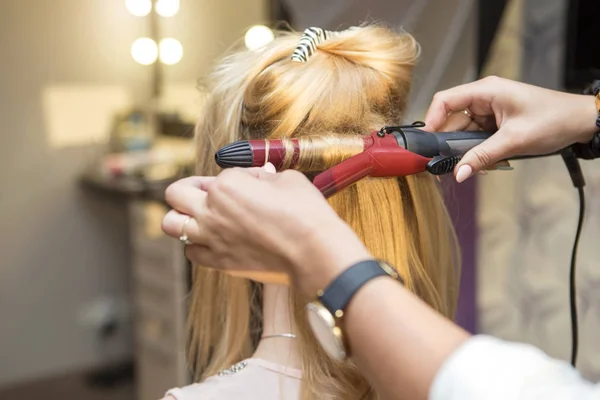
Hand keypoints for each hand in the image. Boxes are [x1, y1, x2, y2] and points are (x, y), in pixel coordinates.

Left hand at [161, 164, 370, 295]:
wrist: (313, 252)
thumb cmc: (305, 212)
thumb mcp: (286, 179)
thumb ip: (264, 176)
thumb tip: (259, 177)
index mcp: (226, 184)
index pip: (218, 175)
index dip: (238, 178)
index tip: (257, 185)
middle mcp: (211, 210)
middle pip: (175, 194)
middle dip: (188, 189)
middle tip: (205, 193)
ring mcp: (211, 238)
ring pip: (171, 224)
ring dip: (183, 218)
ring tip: (201, 218)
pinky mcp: (219, 262)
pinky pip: (191, 252)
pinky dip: (197, 245)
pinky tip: (214, 241)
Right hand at [425, 76, 598, 181]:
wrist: (581, 122)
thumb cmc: (554, 119)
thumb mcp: (514, 141)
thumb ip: (482, 157)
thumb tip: (457, 173)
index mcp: (486, 91)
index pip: (445, 101)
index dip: (432, 121)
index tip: (427, 145)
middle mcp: (484, 98)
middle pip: (452, 121)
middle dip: (449, 144)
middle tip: (447, 166)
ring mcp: (489, 111)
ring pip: (463, 133)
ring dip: (466, 151)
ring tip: (473, 166)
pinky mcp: (496, 123)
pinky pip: (476, 138)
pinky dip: (477, 152)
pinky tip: (484, 163)